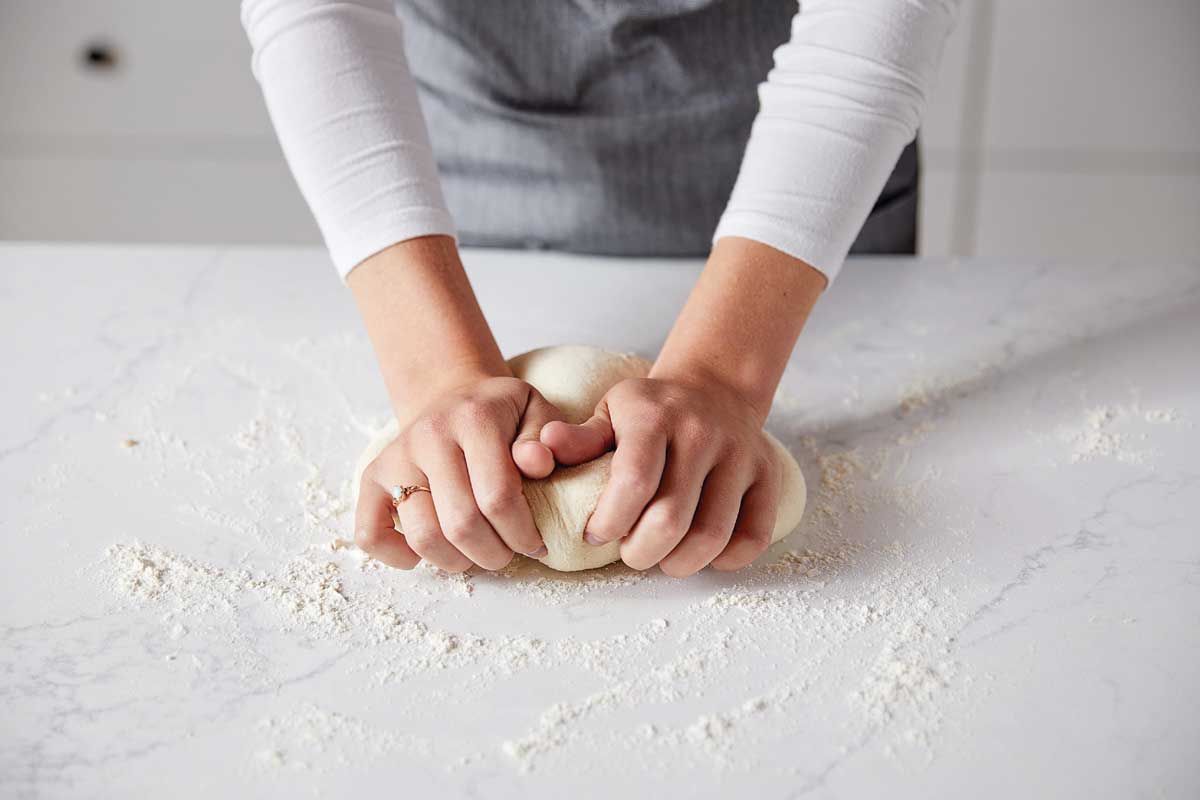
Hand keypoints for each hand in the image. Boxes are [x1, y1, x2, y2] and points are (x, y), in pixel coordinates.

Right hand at [355, 375, 562, 571]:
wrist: (451, 395)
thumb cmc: (500, 414)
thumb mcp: (536, 411)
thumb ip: (548, 438)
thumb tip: (537, 462)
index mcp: (473, 419)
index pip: (498, 497)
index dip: (523, 533)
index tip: (536, 543)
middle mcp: (428, 437)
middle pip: (462, 523)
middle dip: (494, 553)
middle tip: (508, 552)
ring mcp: (395, 458)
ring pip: (423, 536)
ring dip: (456, 561)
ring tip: (476, 553)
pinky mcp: (371, 479)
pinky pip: (370, 534)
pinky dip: (398, 556)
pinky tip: (427, 553)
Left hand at [541, 371, 782, 576]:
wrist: (713, 388)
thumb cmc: (650, 411)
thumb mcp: (608, 412)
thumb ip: (578, 439)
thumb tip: (541, 450)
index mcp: (656, 416)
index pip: (634, 481)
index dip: (610, 521)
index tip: (595, 534)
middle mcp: (703, 433)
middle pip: (672, 519)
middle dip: (641, 553)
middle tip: (629, 553)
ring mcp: (741, 455)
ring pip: (712, 535)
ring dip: (680, 563)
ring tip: (661, 558)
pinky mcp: (768, 476)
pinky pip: (754, 535)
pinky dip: (726, 559)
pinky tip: (701, 553)